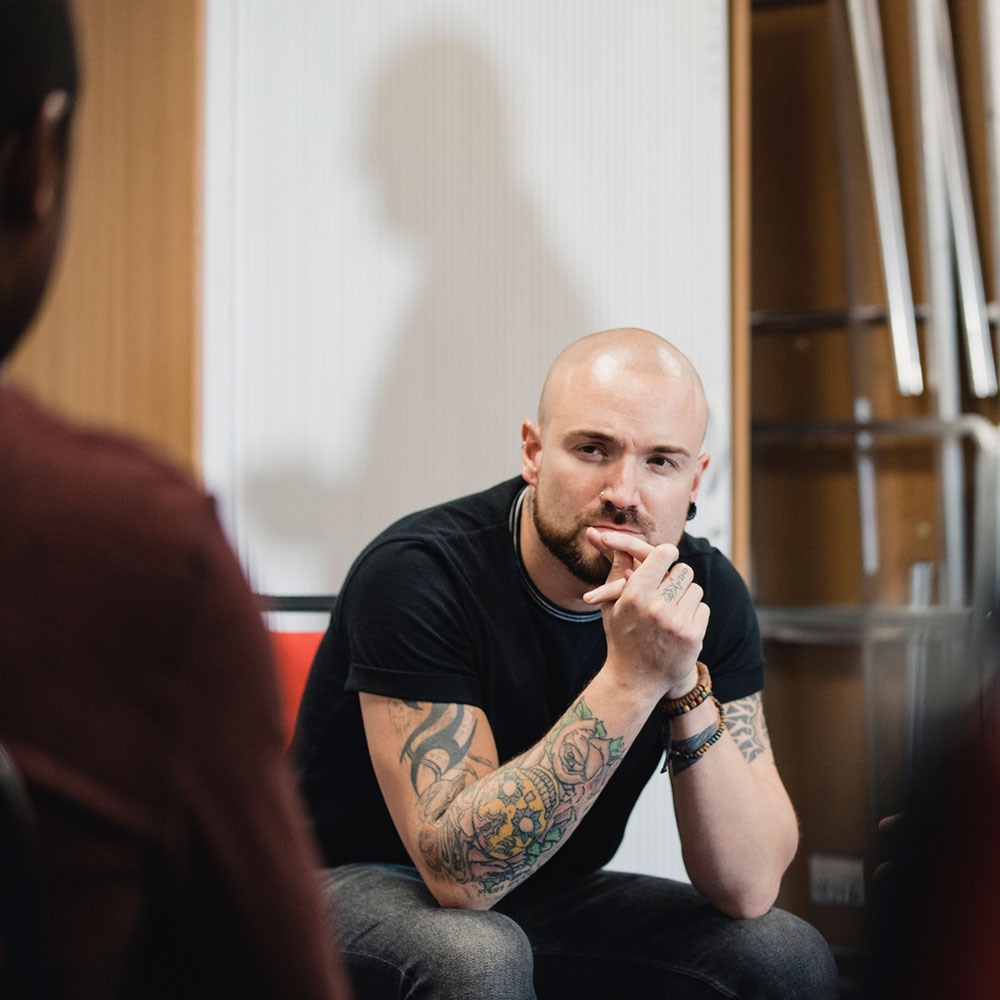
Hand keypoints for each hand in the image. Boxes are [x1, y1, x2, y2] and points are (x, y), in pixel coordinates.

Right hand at [584, 529, 708, 699]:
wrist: (635, 679)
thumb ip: (616, 570)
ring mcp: (675, 622)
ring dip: (686, 597)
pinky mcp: (692, 636)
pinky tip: (679, 626)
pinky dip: (693, 615)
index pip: (663, 554)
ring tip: (671, 610)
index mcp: (634, 594)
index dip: (667, 553)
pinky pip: (702, 608)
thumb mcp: (612, 603)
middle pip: (683, 570)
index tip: (666, 557)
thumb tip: (613, 541)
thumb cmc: (621, 636)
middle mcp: (655, 606)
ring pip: (695, 589)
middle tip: (668, 589)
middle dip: (677, 577)